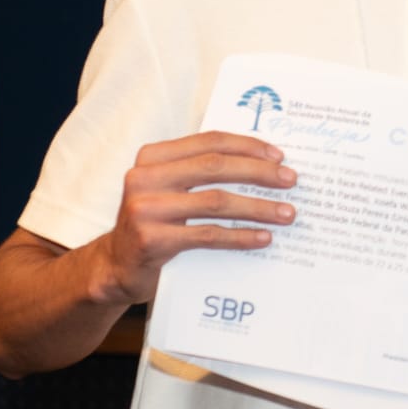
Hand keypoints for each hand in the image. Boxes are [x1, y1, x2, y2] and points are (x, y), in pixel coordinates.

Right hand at [91, 131, 295, 306]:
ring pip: (215, 202)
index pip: (209, 143)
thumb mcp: (171, 190)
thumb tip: (264, 164)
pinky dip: (240, 236)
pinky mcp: (152, 240)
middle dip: (259, 172)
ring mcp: (145, 209)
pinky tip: (264, 238)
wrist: (117, 266)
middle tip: (290, 180)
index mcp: (153, 157)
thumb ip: (201, 173)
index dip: (247, 146)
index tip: (279, 155)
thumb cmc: (155, 223)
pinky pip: (208, 235)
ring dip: (257, 208)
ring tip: (286, 213)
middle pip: (215, 167)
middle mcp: (145, 178)